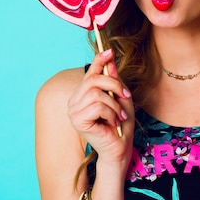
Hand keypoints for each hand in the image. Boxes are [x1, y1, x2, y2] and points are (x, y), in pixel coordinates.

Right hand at [67, 49, 134, 167]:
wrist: (120, 148)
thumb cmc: (121, 124)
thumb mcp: (121, 97)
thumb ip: (114, 80)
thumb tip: (109, 59)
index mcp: (84, 94)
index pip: (90, 72)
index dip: (99, 60)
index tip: (110, 51)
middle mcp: (75, 100)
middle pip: (93, 79)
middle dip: (114, 85)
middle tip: (125, 96)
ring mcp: (74, 111)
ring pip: (96, 93)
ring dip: (114, 104)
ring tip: (119, 115)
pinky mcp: (78, 120)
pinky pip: (97, 106)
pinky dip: (110, 113)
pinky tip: (113, 123)